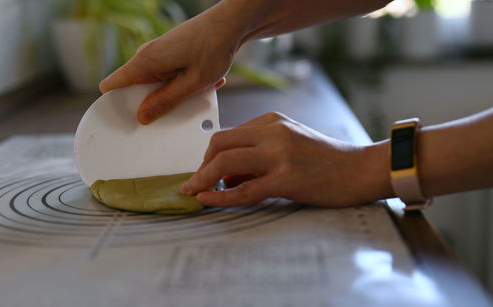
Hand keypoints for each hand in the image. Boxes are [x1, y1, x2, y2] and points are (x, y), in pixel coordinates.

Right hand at [99, 5, 243, 123]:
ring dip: (173, 94)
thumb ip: (165, 101)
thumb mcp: (191, 84)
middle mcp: (147, 55)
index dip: (116, 106)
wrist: (231, 24)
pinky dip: (183, 83)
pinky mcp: (170, 54)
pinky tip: (204, 81)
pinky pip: (168, 76)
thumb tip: (142, 116)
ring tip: (197, 89)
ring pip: (155, 84)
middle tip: (174, 110)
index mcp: (145, 62)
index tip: (127, 123)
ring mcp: (158, 53)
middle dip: (151, 104)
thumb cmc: (213, 49)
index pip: (112, 85)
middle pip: (135, 88)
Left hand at [181, 112, 392, 207]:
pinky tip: (208, 201)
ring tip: (194, 193)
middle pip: (219, 143)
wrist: (361, 168)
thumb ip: (260, 151)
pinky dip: (220, 196)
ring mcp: (279, 154)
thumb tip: (228, 174)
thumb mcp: (291, 142)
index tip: (204, 172)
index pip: (227, 134)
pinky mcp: (286, 178)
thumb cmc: (327, 159)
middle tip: (194, 183)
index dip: (209, 155)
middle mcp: (273, 132)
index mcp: (272, 121)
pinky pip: (244, 189)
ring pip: (225, 162)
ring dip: (203, 179)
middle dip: (200, 165)